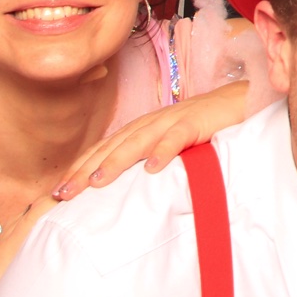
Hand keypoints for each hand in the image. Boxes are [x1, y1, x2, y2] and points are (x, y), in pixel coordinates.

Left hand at [54, 81, 250, 198]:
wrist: (239, 102)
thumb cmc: (204, 127)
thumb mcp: (170, 145)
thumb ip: (148, 159)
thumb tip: (123, 191)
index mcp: (142, 128)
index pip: (104, 149)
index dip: (79, 169)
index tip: (57, 193)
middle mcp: (152, 122)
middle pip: (112, 146)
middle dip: (85, 170)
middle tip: (63, 194)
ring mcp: (173, 120)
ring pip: (139, 140)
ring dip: (116, 160)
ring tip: (97, 182)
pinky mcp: (198, 121)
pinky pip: (178, 136)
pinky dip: (164, 150)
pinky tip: (153, 168)